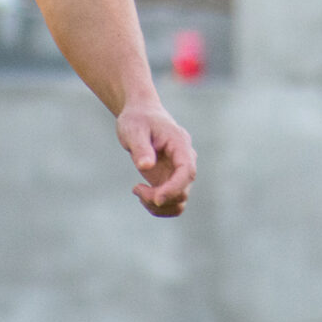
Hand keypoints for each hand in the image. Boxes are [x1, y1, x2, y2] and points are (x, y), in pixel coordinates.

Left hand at [117, 102, 195, 217]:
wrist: (141, 115)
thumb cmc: (137, 119)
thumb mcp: (133, 129)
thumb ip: (140, 147)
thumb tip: (146, 166)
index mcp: (180, 144)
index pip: (187, 171)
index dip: (174, 188)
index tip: (156, 198)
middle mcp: (185, 160)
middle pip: (183, 190)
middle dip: (159, 198)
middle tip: (136, 189)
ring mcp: (178, 172)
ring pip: (179, 201)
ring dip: (158, 205)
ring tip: (137, 191)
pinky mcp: (170, 180)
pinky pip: (172, 202)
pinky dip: (157, 206)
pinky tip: (141, 193)